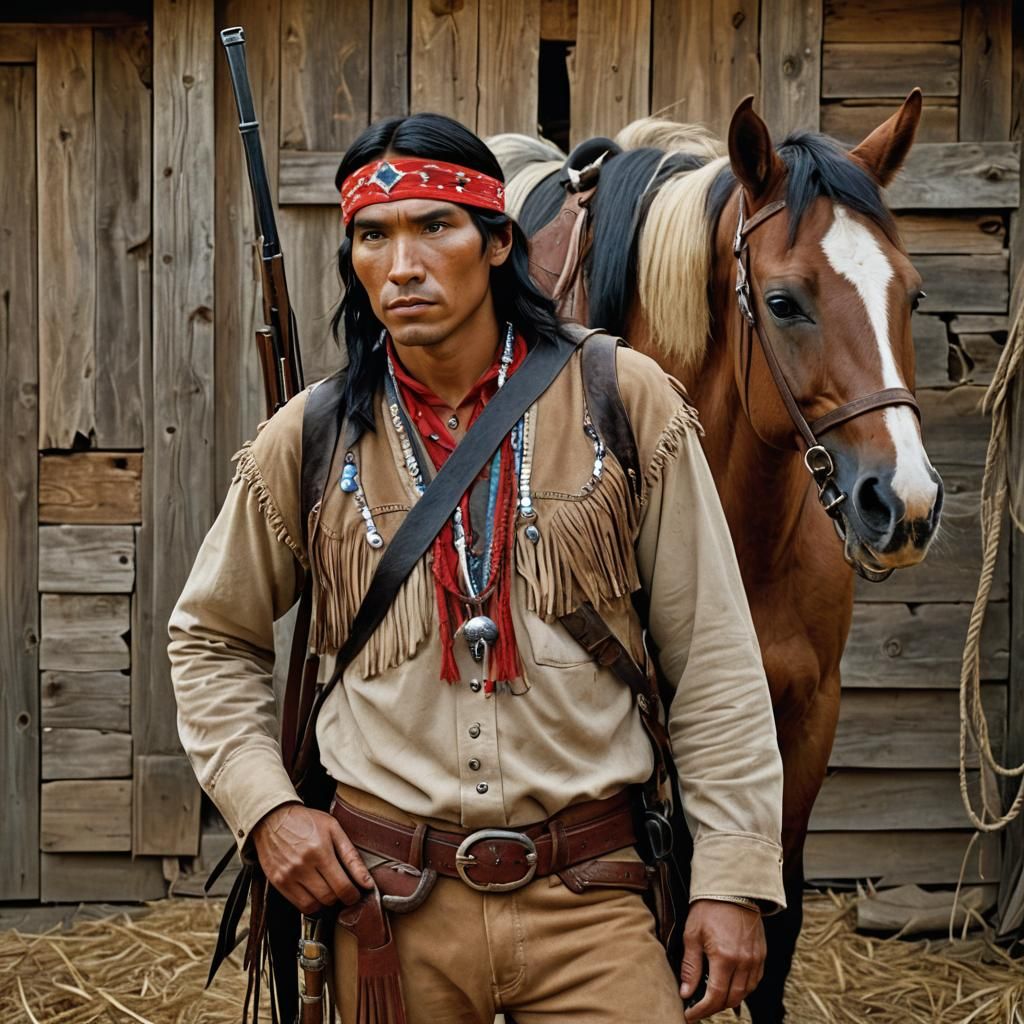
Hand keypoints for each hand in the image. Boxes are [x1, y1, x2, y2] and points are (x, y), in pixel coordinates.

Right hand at [251, 802, 372, 913]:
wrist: (273, 818)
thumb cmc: (306, 821)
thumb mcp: (334, 829)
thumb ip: (352, 856)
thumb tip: (367, 882)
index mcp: (320, 851)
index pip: (342, 887)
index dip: (353, 895)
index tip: (355, 893)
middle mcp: (303, 866)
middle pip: (329, 898)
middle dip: (340, 897)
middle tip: (342, 889)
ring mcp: (288, 876)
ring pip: (314, 906)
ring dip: (325, 902)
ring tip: (327, 888)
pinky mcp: (278, 883)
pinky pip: (299, 905)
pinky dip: (310, 903)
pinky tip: (314, 891)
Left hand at [680, 898, 765, 1020]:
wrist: (733, 888)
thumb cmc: (709, 908)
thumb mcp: (692, 934)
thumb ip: (690, 966)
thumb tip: (686, 993)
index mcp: (725, 957)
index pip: (715, 996)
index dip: (701, 1010)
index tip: (689, 1015)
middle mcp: (744, 962)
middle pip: (732, 999)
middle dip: (714, 1008)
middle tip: (699, 1009)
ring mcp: (755, 959)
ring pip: (745, 993)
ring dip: (729, 1000)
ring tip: (712, 1000)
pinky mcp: (761, 955)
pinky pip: (754, 981)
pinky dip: (743, 989)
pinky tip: (730, 987)